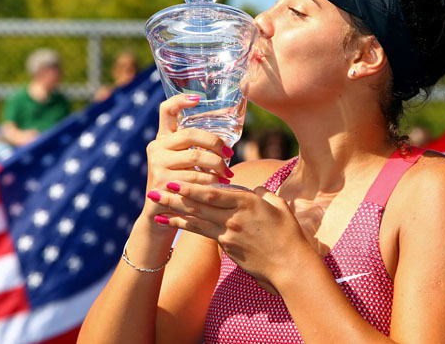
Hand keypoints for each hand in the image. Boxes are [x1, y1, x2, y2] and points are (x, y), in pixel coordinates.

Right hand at [142, 94, 234, 233]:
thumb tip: (228, 142)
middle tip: (230, 153)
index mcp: (162, 139)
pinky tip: (220, 185)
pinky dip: (211, 182)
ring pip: (196, 157)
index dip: (180, 101)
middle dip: (215, 143)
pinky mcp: (160, 183)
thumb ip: (196, 149)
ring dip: (217, 166)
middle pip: (190, 134)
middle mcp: (156, 148)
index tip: (198, 98)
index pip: (166, 111)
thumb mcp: (184, 163)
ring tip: (228, 174)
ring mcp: (156, 165)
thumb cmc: (180, 184)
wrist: (161, 214)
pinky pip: (194, 178)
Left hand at [148, 181, 312, 293]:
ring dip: (173, 212)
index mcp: (247, 203)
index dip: (192, 187)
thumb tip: (256, 189)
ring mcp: (228, 234)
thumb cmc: (289, 234)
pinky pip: (202, 233)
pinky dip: (185, 225)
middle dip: (175, 197)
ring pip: (196, 220)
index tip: (175, 180)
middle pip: (199, 205)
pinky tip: (171, 221)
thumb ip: (264, 194)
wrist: (290, 265)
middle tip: (154, 188)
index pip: (214, 193)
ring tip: (155, 206)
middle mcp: (233, 218)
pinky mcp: (226, 247)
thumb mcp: (279, 206)